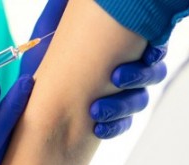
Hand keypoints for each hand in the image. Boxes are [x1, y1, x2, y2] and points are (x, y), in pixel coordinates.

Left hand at [20, 0, 166, 139]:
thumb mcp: (52, 25)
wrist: (31, 88)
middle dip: (138, 76)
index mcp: (123, 46)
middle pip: (154, 74)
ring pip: (140, 101)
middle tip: (115, 77)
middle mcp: (129, 69)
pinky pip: (124, 126)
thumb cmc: (45, 50)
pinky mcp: (114, 119)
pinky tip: (97, 129)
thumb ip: (67, 10)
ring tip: (95, 109)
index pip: (153, 47)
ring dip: (122, 105)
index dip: (157, 51)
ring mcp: (123, 95)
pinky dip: (114, 127)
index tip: (148, 53)